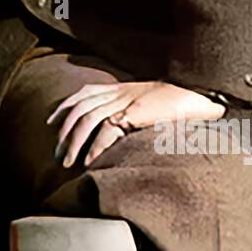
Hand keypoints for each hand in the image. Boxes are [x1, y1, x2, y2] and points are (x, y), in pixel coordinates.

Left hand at [48, 80, 225, 167]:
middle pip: (80, 108)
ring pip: (88, 119)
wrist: (199, 94)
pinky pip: (109, 129)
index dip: (65, 106)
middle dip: (64, 132)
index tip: (52, 122)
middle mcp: (119, 92)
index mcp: (120, 88)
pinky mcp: (136, 114)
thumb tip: (120, 127)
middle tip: (57, 154)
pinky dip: (96, 146)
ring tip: (68, 162)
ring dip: (74, 143)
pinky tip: (90, 161)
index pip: (83, 93)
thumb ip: (132, 111)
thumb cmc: (179, 102)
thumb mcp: (149, 102)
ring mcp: (126, 101)